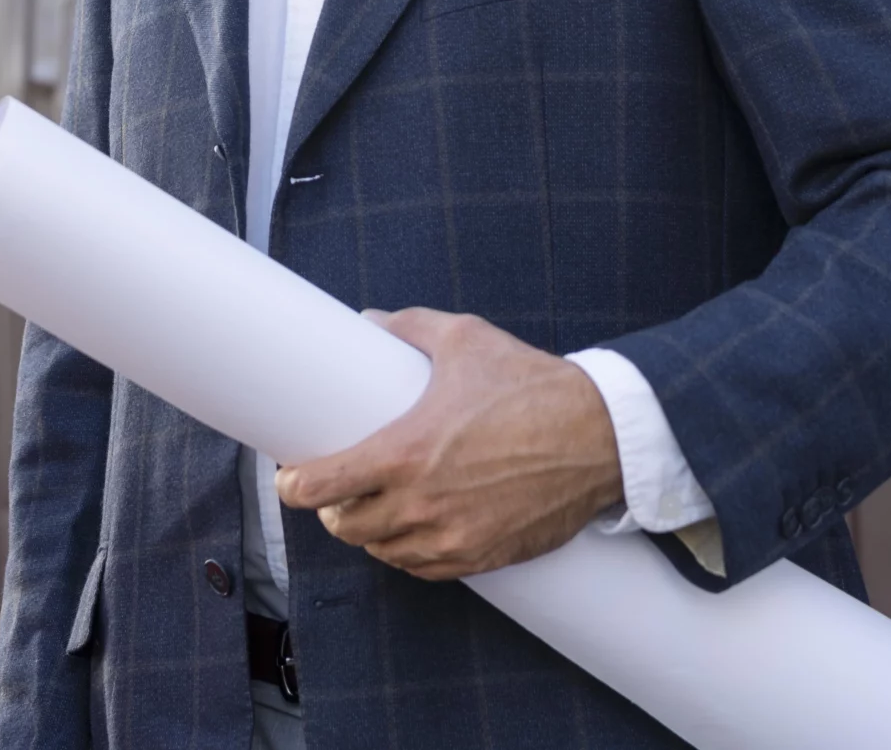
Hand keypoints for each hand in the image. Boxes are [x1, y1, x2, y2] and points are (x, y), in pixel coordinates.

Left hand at [275, 308, 621, 580]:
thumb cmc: (531, 385)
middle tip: (333, 491)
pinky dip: (408, 555)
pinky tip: (408, 536)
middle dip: (331, 510)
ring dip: (369, 534)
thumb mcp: (464, 338)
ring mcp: (454, 536)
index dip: (295, 486)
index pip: (323, 486)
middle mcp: (422, 503)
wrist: (601, 436)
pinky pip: (426, 569)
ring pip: (384, 552)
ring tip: (369, 511)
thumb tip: (370, 320)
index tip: (288, 480)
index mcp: (404, 453)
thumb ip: (409, 327)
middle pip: (347, 527)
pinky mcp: (485, 556)